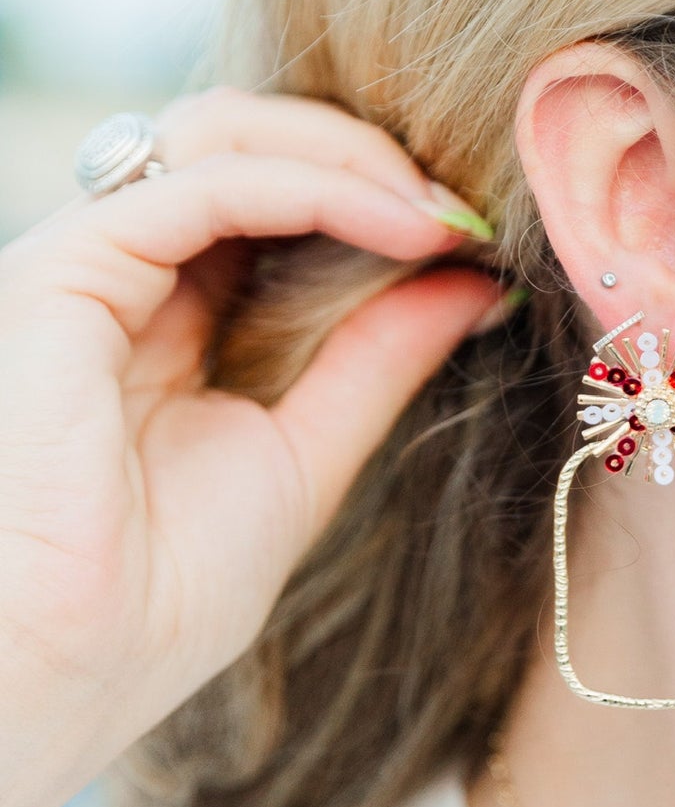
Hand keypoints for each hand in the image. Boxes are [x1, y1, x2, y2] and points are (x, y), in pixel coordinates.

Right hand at [0, 85, 505, 806]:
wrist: (69, 671)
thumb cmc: (156, 601)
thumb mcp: (303, 457)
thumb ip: (375, 362)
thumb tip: (471, 283)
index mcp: (159, 324)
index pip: (267, 204)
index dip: (372, 199)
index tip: (475, 239)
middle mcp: (116, 280)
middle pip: (244, 146)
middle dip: (368, 161)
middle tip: (466, 211)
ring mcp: (85, 267)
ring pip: (221, 135)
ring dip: (351, 156)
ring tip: (440, 211)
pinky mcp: (67, 269)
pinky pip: (206, 180)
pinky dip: (317, 184)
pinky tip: (403, 223)